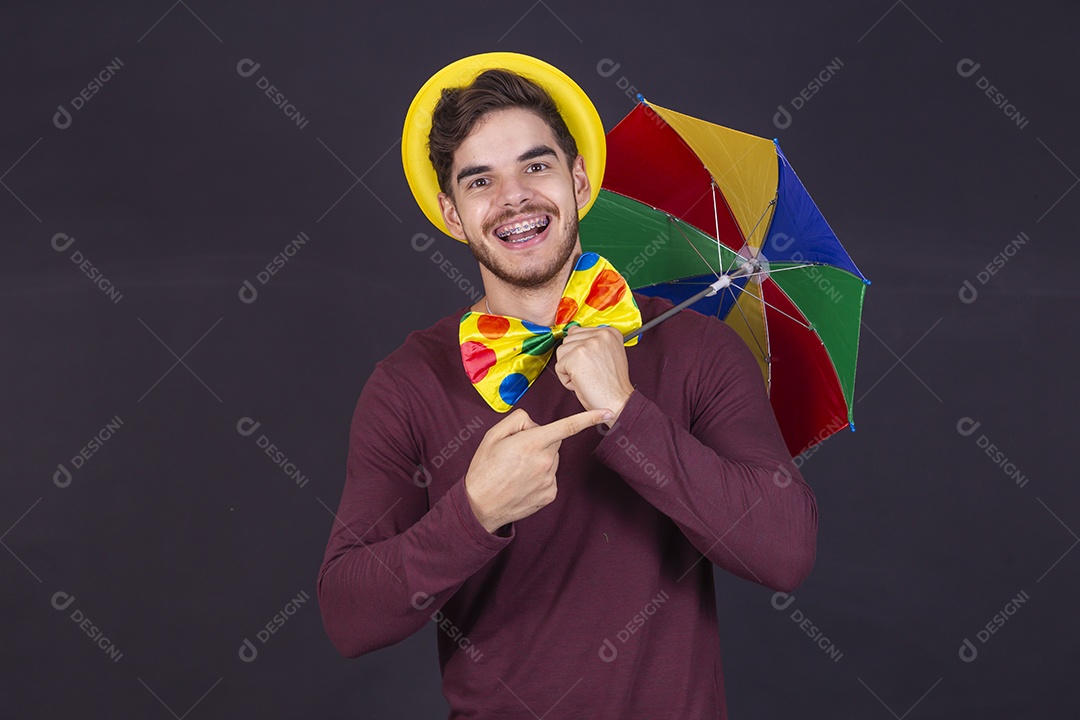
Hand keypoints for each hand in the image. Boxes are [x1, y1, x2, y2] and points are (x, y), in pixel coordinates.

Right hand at [464, 407, 611, 532]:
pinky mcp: (550, 494)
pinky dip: (540, 476)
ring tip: (517, 470)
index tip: (607, 412)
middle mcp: (545, 462)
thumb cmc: (484, 470)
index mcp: (532, 444)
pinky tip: (522, 482)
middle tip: (517, 452)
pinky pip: (550, 476)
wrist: (479, 507)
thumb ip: (517, 421)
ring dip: (540, 459)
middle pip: (554, 441)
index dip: (589, 418)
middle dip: (541, 441)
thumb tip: (535, 423)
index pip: (567, 427)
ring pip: (552, 459)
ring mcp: (549, 480)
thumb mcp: (492, 436)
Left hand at [554, 326, 634, 423]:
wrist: (617, 402)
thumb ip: (593, 341)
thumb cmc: (612, 386)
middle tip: (589, 373)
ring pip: (562, 352)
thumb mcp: (608, 355)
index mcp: (610, 333)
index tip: (590, 364)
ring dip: (569, 368)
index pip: (579, 332)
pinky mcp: (577, 357)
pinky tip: (581, 383)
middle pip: (569, 340)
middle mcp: (601, 335)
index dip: (580, 352)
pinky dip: (566, 379)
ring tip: (585, 378)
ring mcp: (588, 344)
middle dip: (573, 359)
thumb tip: (572, 330)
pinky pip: (559, 366)